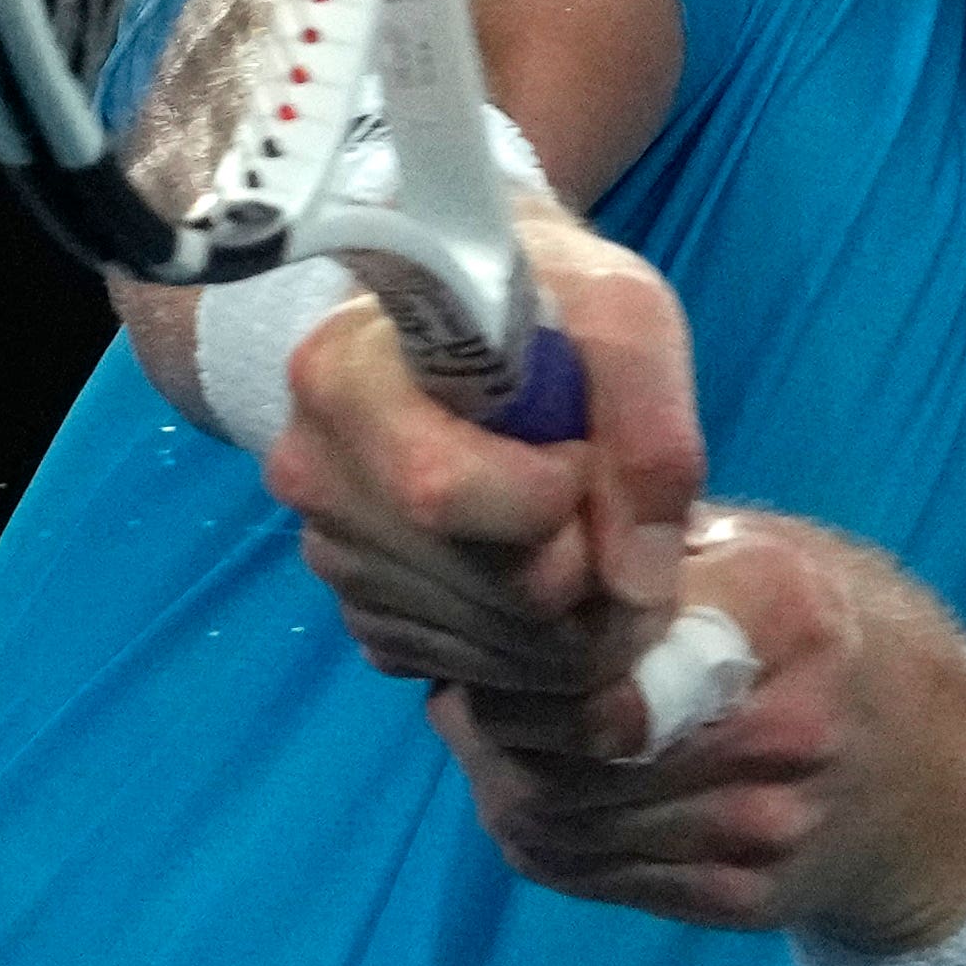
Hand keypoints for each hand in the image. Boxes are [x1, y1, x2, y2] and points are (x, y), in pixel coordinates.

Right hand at [260, 204, 704, 701]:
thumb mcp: (620, 311)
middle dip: (590, 572)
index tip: (589, 447)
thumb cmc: (546, 293)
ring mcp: (334, 555)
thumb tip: (635, 580)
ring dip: (575, 619)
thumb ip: (649, 430)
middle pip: (487, 587)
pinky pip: (470, 672)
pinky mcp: (365, 613)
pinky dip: (535, 644)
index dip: (560, 497)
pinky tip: (546, 564)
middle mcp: (316, 476)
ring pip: (489, 650)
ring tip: (593, 532)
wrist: (480, 308)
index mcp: (344, 378)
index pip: (445, 494)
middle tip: (616, 509)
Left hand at [426, 510, 965, 945]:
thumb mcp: (773, 548)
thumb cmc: (839, 633)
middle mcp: (780, 727)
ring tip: (498, 724)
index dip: (524, 637)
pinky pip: (581, 870)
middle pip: (566, 737)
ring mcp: (761, 826)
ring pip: (555, 812)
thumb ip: (654, 544)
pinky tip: (538, 780)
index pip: (601, 642)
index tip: (498, 618)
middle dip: (495, 707)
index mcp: (786, 613)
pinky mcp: (737, 898)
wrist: (944, 779)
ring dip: (499, 767)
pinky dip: (535, 823)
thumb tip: (513, 536)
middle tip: (471, 675)